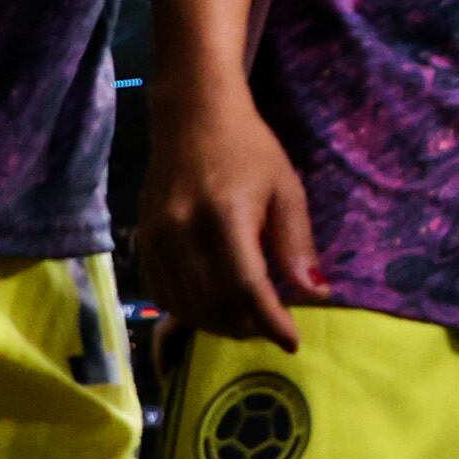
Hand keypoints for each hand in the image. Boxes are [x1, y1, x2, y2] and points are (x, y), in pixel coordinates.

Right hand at [139, 86, 322, 346]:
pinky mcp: (142, 240)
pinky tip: (212, 308)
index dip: (270, 321)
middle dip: (247, 326)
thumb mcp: (286, 189)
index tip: (292, 342)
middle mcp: (183, 229)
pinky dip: (189, 311)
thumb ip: (296, 244)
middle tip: (270, 327)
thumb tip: (316, 294)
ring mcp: (157, 237)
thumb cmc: (249, 149)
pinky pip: (162, 293)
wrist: (193, 117)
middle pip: (214, 302)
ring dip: (219, 324)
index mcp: (225, 214)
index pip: (246, 285)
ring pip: (186, 305)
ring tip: (246, 321)